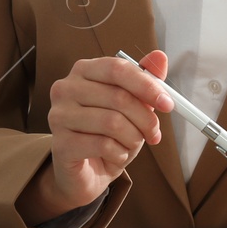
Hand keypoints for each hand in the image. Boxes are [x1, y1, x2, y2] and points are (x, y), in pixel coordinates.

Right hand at [33, 50, 173, 216]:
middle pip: (118, 97)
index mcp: (84, 70)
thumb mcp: (131, 105)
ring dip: (133, 138)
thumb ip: (145, 80)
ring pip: (112, 122)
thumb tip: (160, 57)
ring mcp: (59, 115)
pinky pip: (102, 145)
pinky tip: (117, 155)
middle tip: (155, 133)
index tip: (167, 103)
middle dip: (145, 119)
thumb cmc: (107, 133)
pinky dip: (119, 154)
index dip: (146, 85)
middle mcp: (66, 88)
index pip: (117, 69)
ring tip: (132, 145)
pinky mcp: (60, 144)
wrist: (85, 171)